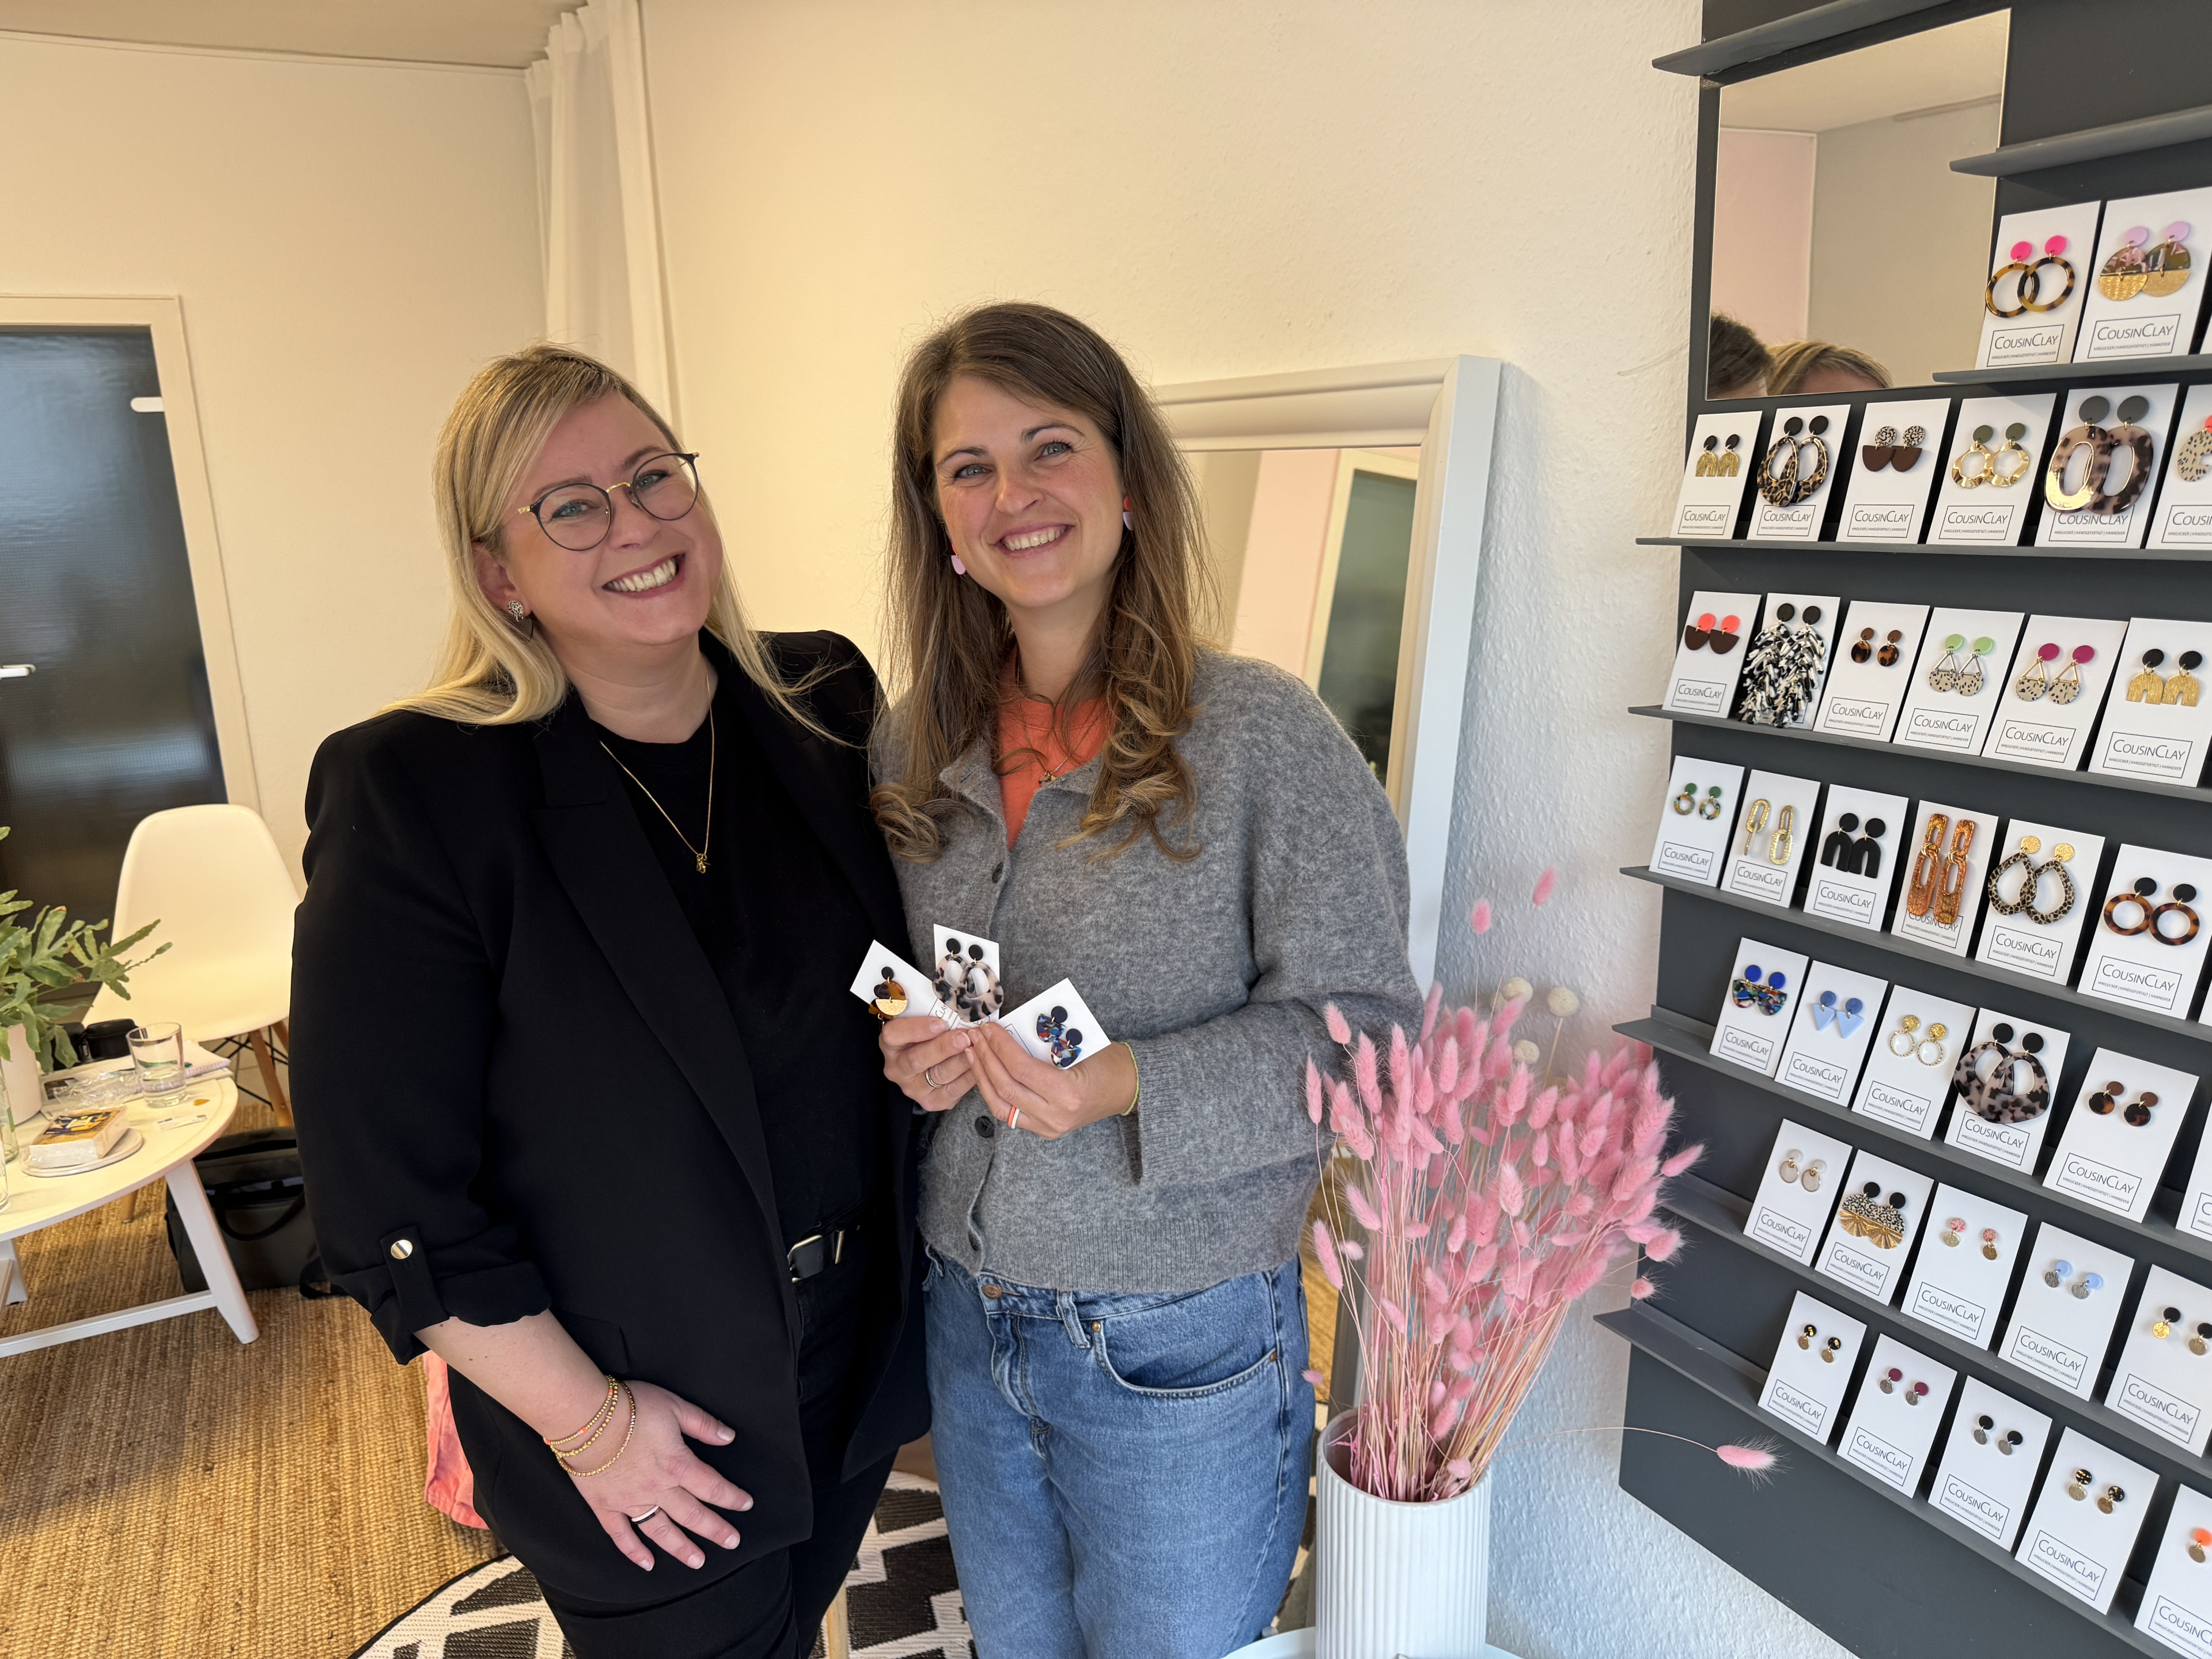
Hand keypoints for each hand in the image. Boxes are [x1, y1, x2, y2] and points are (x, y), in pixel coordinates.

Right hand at [566, 1378, 753, 1570]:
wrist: (584, 1417)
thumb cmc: (631, 1407)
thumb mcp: (675, 1406)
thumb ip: (703, 1424)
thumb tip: (729, 1437)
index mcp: (677, 1464)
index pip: (712, 1487)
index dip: (731, 1497)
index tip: (745, 1504)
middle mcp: (657, 1489)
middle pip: (692, 1515)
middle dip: (715, 1530)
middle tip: (732, 1543)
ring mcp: (630, 1502)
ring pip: (661, 1531)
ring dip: (681, 1548)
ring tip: (698, 1561)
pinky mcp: (605, 1507)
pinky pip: (621, 1535)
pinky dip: (634, 1552)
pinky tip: (647, 1564)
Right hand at [881, 1014, 977, 1111]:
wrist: (929, 1060)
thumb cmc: (927, 1033)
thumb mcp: (921, 1017)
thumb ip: (930, 1011)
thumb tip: (953, 1004)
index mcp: (890, 1043)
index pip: (895, 1034)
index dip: (917, 1029)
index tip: (939, 1023)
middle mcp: (897, 1068)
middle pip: (918, 1059)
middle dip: (944, 1047)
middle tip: (963, 1037)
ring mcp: (913, 1087)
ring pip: (939, 1075)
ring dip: (961, 1060)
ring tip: (977, 1047)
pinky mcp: (931, 1101)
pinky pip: (953, 1090)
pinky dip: (969, 1076)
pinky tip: (979, 1064)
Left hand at [967, 1023, 1136, 1139]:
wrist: (1127, 1088)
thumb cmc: (1109, 1062)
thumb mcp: (1080, 1046)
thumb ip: (1045, 1042)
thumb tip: (1008, 1029)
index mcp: (1067, 1094)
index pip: (1020, 1068)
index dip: (1000, 1046)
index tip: (989, 1028)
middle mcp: (1055, 1116)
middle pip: (1006, 1087)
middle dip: (986, 1058)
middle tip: (976, 1036)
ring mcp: (1048, 1128)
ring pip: (1001, 1105)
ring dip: (983, 1077)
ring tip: (973, 1054)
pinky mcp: (1043, 1130)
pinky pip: (1009, 1113)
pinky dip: (994, 1092)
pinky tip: (986, 1073)